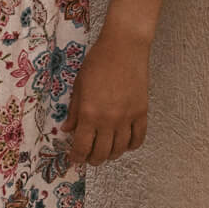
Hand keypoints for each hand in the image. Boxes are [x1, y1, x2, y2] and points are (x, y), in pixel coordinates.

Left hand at [62, 30, 148, 166]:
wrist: (124, 47)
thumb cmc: (97, 62)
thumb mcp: (78, 86)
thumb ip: (74, 111)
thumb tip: (67, 129)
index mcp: (89, 114)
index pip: (82, 147)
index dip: (77, 157)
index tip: (74, 159)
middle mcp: (108, 120)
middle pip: (101, 153)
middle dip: (92, 159)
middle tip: (88, 157)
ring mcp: (127, 118)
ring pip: (120, 149)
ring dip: (111, 155)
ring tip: (105, 152)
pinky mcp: (141, 113)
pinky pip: (138, 139)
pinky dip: (131, 146)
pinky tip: (124, 144)